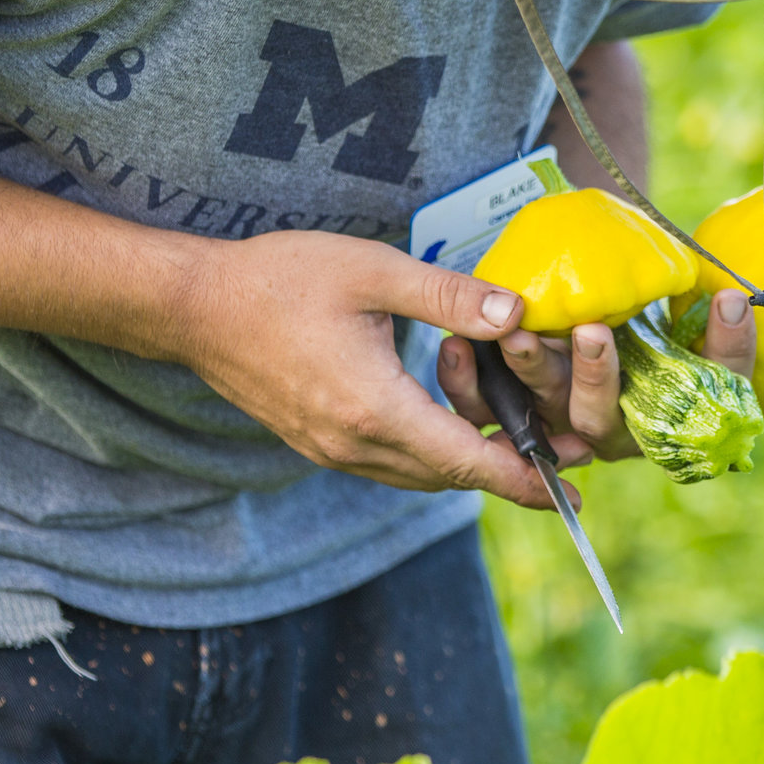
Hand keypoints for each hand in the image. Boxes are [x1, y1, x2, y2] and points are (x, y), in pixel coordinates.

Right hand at [172, 230, 566, 510]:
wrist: (192, 309)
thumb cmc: (279, 280)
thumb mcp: (373, 272)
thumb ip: (449, 297)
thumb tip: (518, 313)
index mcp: (374, 410)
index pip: (467, 462)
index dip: (525, 477)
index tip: (571, 491)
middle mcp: (354, 445)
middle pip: (449, 477)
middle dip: (509, 473)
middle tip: (563, 461)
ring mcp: (332, 450)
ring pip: (419, 474)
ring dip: (467, 463)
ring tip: (517, 443)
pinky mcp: (318, 442)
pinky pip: (389, 463)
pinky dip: (429, 453)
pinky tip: (450, 423)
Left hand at [438, 288, 756, 470]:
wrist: (606, 323)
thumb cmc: (657, 334)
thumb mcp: (694, 330)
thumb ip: (717, 327)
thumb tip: (734, 298)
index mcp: (659, 418)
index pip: (682, 403)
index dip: (705, 363)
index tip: (713, 312)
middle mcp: (606, 428)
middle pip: (599, 418)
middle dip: (595, 377)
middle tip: (591, 332)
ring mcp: (557, 419)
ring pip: (542, 411)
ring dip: (530, 370)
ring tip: (518, 332)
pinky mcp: (512, 407)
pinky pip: (487, 407)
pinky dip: (471, 382)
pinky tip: (459, 344)